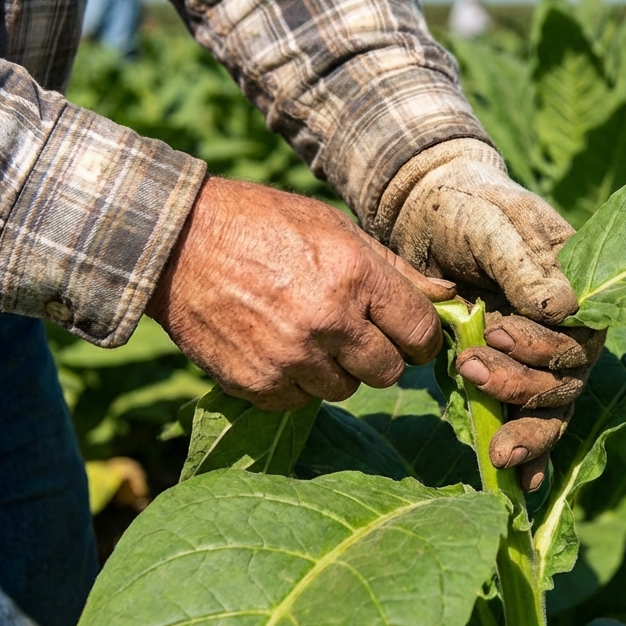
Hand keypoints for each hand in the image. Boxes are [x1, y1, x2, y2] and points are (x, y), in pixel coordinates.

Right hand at [146, 177, 454, 409]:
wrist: (176, 242)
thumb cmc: (262, 224)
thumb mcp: (334, 227)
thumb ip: (394, 268)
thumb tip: (449, 295)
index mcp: (355, 276)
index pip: (420, 332)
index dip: (420, 337)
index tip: (409, 335)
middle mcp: (328, 321)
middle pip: (389, 371)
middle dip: (381, 356)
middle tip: (357, 335)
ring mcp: (290, 357)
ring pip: (345, 389)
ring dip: (336, 369)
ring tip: (308, 334)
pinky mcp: (256, 383)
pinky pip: (299, 401)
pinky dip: (296, 383)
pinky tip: (278, 348)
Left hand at [386, 142, 605, 490]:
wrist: (431, 216)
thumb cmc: (469, 211)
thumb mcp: (494, 226)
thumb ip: (524, 265)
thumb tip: (562, 310)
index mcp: (580, 285)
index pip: (581, 333)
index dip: (544, 346)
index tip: (496, 333)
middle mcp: (570, 326)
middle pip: (567, 377)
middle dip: (522, 384)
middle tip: (470, 368)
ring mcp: (544, 355)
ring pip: (553, 406)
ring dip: (527, 429)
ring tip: (495, 448)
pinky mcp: (513, 373)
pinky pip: (533, 419)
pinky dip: (534, 454)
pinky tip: (525, 485)